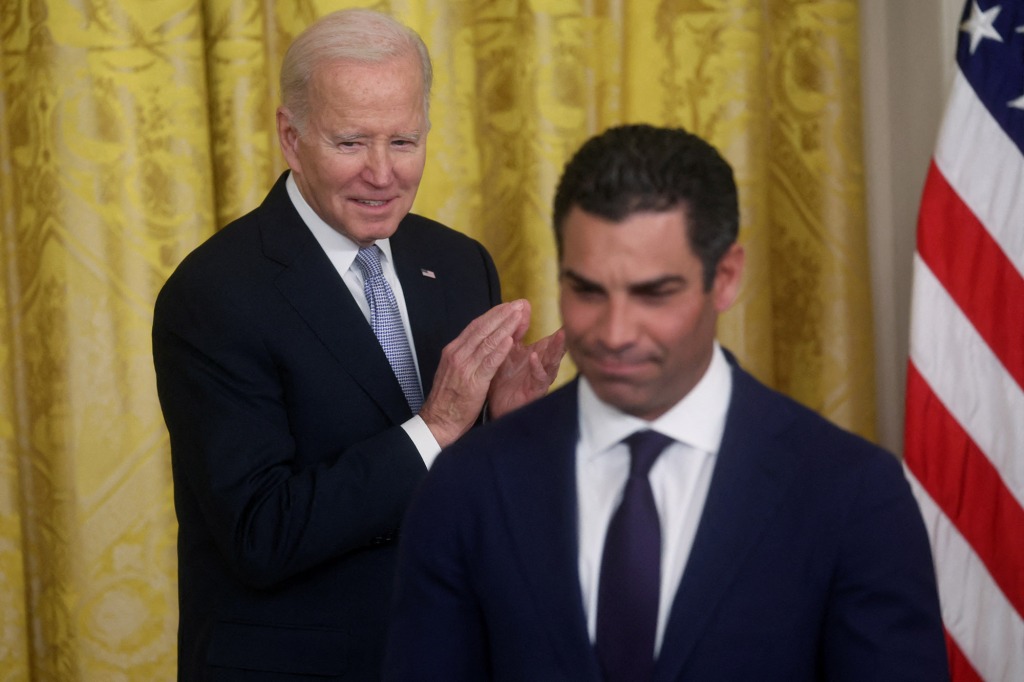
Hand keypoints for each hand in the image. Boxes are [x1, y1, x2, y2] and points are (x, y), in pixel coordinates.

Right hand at [419, 300, 528, 446]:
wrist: (438, 421)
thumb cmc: (449, 399)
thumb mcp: (456, 371)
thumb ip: (468, 356)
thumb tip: (484, 344)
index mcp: (453, 351)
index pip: (475, 327)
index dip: (493, 315)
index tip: (508, 306)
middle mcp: (457, 354)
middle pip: (482, 329)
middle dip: (502, 315)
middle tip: (519, 304)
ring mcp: (464, 367)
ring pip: (487, 341)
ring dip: (505, 327)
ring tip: (519, 316)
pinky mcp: (472, 381)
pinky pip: (488, 362)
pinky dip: (499, 350)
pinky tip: (510, 340)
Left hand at [487, 302, 565, 419]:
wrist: (494, 404)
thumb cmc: (504, 376)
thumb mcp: (510, 349)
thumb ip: (516, 329)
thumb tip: (523, 304)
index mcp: (539, 355)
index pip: (553, 340)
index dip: (561, 329)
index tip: (571, 315)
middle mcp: (543, 366)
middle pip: (557, 350)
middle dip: (563, 338)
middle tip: (569, 324)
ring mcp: (539, 379)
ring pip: (552, 363)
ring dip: (556, 350)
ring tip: (560, 336)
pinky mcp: (533, 391)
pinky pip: (538, 378)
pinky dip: (537, 367)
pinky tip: (534, 357)